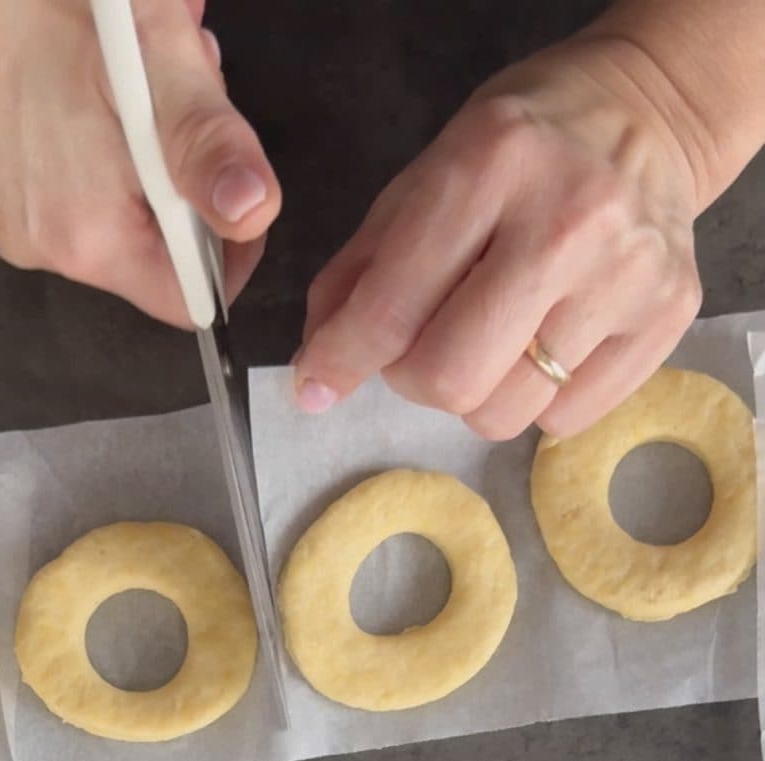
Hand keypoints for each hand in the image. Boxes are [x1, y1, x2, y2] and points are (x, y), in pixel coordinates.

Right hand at [0, 0, 280, 325]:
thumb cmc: (34, 3)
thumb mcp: (153, 63)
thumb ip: (208, 145)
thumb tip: (254, 211)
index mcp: (86, 236)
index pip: (186, 300)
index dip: (227, 257)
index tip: (230, 188)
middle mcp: (41, 245)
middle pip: (153, 251)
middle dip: (185, 177)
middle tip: (184, 88)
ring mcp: (8, 219)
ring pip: (115, 212)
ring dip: (150, 150)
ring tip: (139, 69)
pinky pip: (70, 190)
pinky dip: (104, 147)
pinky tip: (100, 82)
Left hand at [293, 39, 702, 438]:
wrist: (644, 116)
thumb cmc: (514, 151)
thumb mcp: (418, 183)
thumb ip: (356, 275)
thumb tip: (316, 373)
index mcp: (489, 166)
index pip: (393, 308)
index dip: (340, 360)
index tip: (315, 385)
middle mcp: (568, 221)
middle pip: (451, 378)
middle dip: (411, 381)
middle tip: (419, 348)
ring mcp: (629, 272)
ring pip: (504, 413)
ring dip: (472, 394)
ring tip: (487, 339)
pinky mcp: (672, 314)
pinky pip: (563, 419)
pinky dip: (533, 399)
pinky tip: (543, 343)